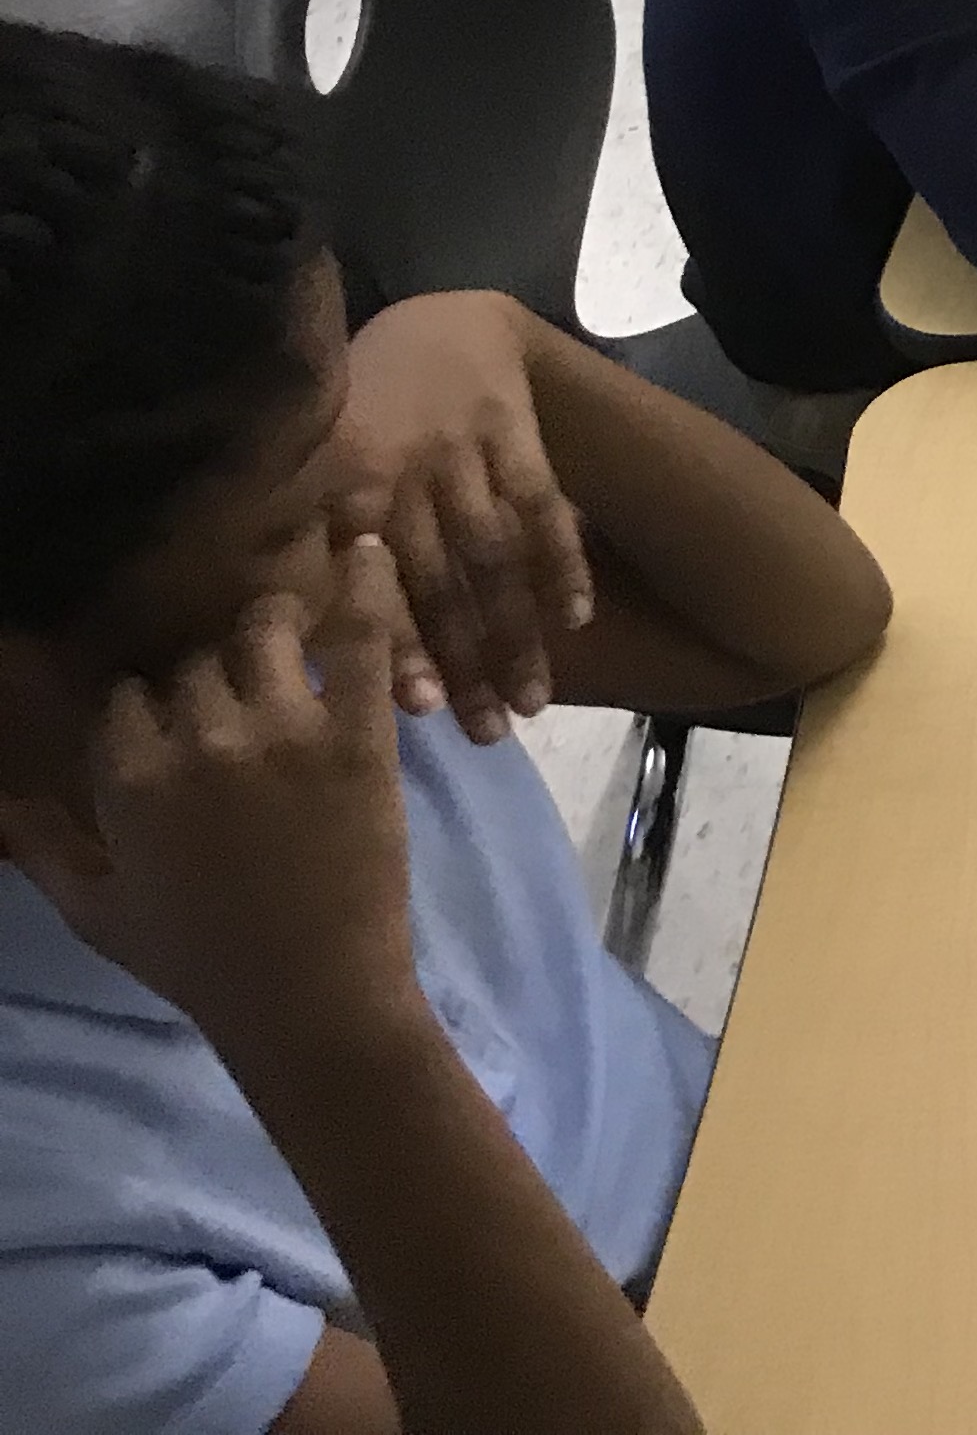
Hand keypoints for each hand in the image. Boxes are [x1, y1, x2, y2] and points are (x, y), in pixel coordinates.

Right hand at [0, 537, 420, 1064]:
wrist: (310, 994)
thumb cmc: (197, 960)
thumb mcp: (97, 908)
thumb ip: (45, 847)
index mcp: (127, 776)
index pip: (123, 695)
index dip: (147, 703)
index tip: (169, 712)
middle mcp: (197, 738)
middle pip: (194, 662)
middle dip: (209, 672)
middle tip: (236, 687)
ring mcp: (283, 730)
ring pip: (262, 633)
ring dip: (270, 630)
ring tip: (284, 631)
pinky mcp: (359, 733)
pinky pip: (360, 640)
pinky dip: (364, 588)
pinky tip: (365, 548)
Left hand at [326, 292, 592, 743]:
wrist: (445, 323)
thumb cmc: (365, 410)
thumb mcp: (319, 464)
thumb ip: (308, 544)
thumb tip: (295, 644)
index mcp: (345, 486)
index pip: (373, 579)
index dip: (398, 643)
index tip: (420, 709)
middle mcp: (403, 470)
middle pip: (440, 580)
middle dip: (467, 660)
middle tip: (490, 733)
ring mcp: (465, 450)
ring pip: (493, 555)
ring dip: (516, 631)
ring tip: (532, 701)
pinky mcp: (518, 433)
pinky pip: (542, 506)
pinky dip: (562, 562)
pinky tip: (574, 618)